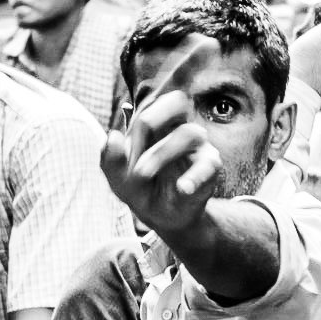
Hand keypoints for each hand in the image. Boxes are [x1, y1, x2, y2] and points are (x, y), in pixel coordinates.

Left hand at [101, 83, 221, 238]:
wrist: (161, 218)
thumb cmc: (141, 189)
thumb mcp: (118, 178)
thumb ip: (111, 159)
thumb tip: (113, 136)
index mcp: (157, 126)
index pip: (156, 101)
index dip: (140, 116)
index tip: (127, 147)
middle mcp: (180, 129)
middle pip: (177, 101)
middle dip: (154, 118)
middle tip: (136, 143)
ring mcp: (198, 147)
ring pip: (187, 133)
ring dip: (159, 154)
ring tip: (142, 174)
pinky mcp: (209, 168)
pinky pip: (208, 165)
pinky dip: (194, 177)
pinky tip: (182, 188)